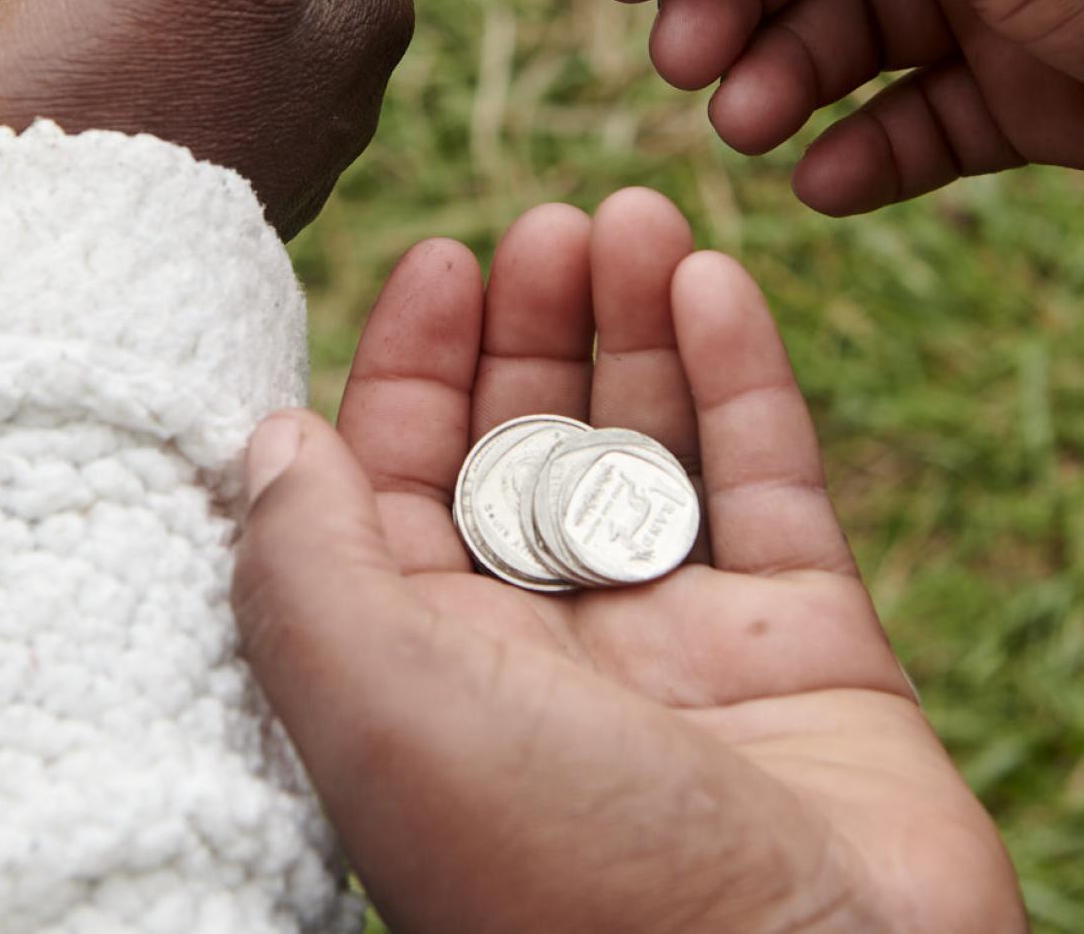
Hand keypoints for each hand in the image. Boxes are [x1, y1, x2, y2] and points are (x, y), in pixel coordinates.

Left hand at [234, 190, 1024, 932]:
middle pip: (528, 454)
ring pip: (652, 452)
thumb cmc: (569, 880)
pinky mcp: (814, 657)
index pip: (399, 492)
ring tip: (638, 217)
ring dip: (637, 327)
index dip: (413, 369)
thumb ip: (308, 562)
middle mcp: (549, 668)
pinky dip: (744, 378)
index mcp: (427, 687)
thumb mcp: (381, 706)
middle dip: (531, 330)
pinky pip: (770, 488)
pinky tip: (715, 282)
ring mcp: (686, 658)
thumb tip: (269, 438)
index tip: (443, 258)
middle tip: (554, 222)